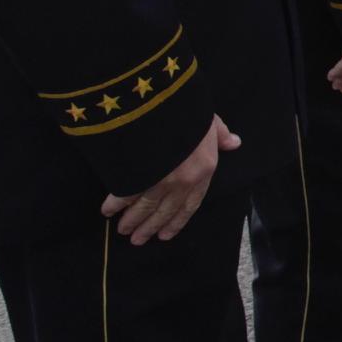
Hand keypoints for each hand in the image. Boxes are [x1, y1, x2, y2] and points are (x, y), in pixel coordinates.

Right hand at [101, 114, 235, 244]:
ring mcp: (160, 179)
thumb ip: (221, 134)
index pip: (192, 204)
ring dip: (133, 220)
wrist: (162, 101)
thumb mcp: (210, 119)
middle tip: (138, 240)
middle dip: (150, 226)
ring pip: (145, 207)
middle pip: (166, 210)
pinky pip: (124, 195)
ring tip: (123, 231)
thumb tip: (234, 143)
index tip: (165, 234)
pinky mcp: (137, 175)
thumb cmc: (189, 110)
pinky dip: (114, 204)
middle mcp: (183, 181)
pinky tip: (106, 211)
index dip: (177, 221)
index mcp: (203, 170)